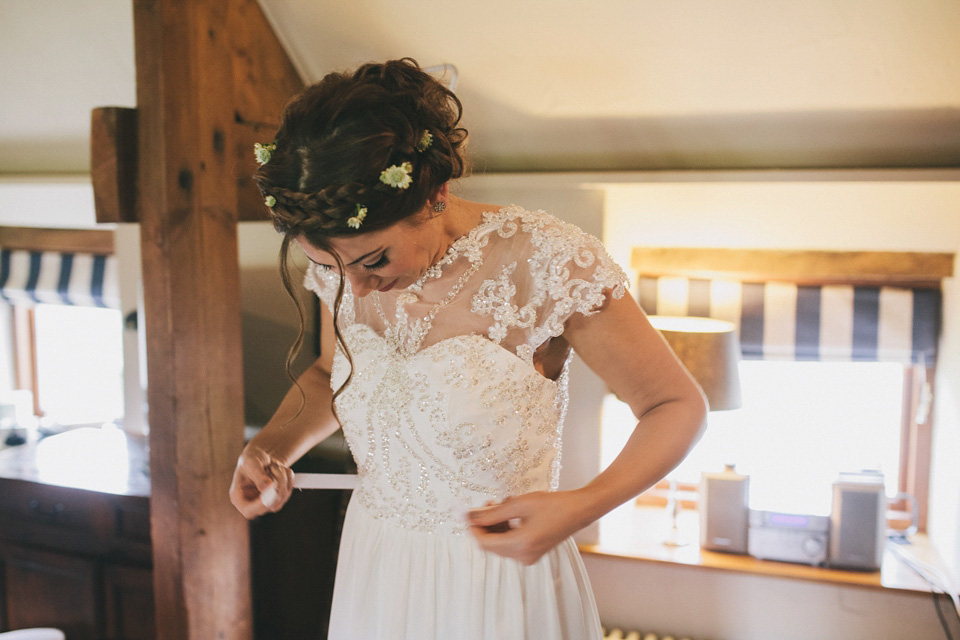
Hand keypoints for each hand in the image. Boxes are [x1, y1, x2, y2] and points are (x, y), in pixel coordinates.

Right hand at [229, 446, 293, 518]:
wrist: (260, 457)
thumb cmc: (251, 459)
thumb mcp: (251, 463)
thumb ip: (257, 474)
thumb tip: (267, 487)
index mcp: (238, 498)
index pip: (249, 511)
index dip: (262, 503)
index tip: (271, 486)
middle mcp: (252, 504)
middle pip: (269, 505)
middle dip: (276, 484)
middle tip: (273, 467)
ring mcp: (266, 503)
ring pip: (281, 498)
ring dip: (283, 478)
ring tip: (274, 466)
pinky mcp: (278, 498)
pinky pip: (289, 491)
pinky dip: (288, 478)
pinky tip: (281, 469)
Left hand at [466, 491, 585, 564]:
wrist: (579, 510)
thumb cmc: (552, 504)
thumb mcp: (519, 504)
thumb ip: (492, 513)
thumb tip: (469, 516)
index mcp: (520, 545)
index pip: (484, 543)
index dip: (473, 529)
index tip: (467, 513)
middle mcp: (523, 556)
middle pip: (491, 545)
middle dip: (484, 526)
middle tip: (484, 505)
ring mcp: (529, 557)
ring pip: (500, 544)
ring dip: (494, 526)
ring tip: (498, 505)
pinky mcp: (533, 553)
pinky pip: (510, 544)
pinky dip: (505, 530)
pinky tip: (508, 514)